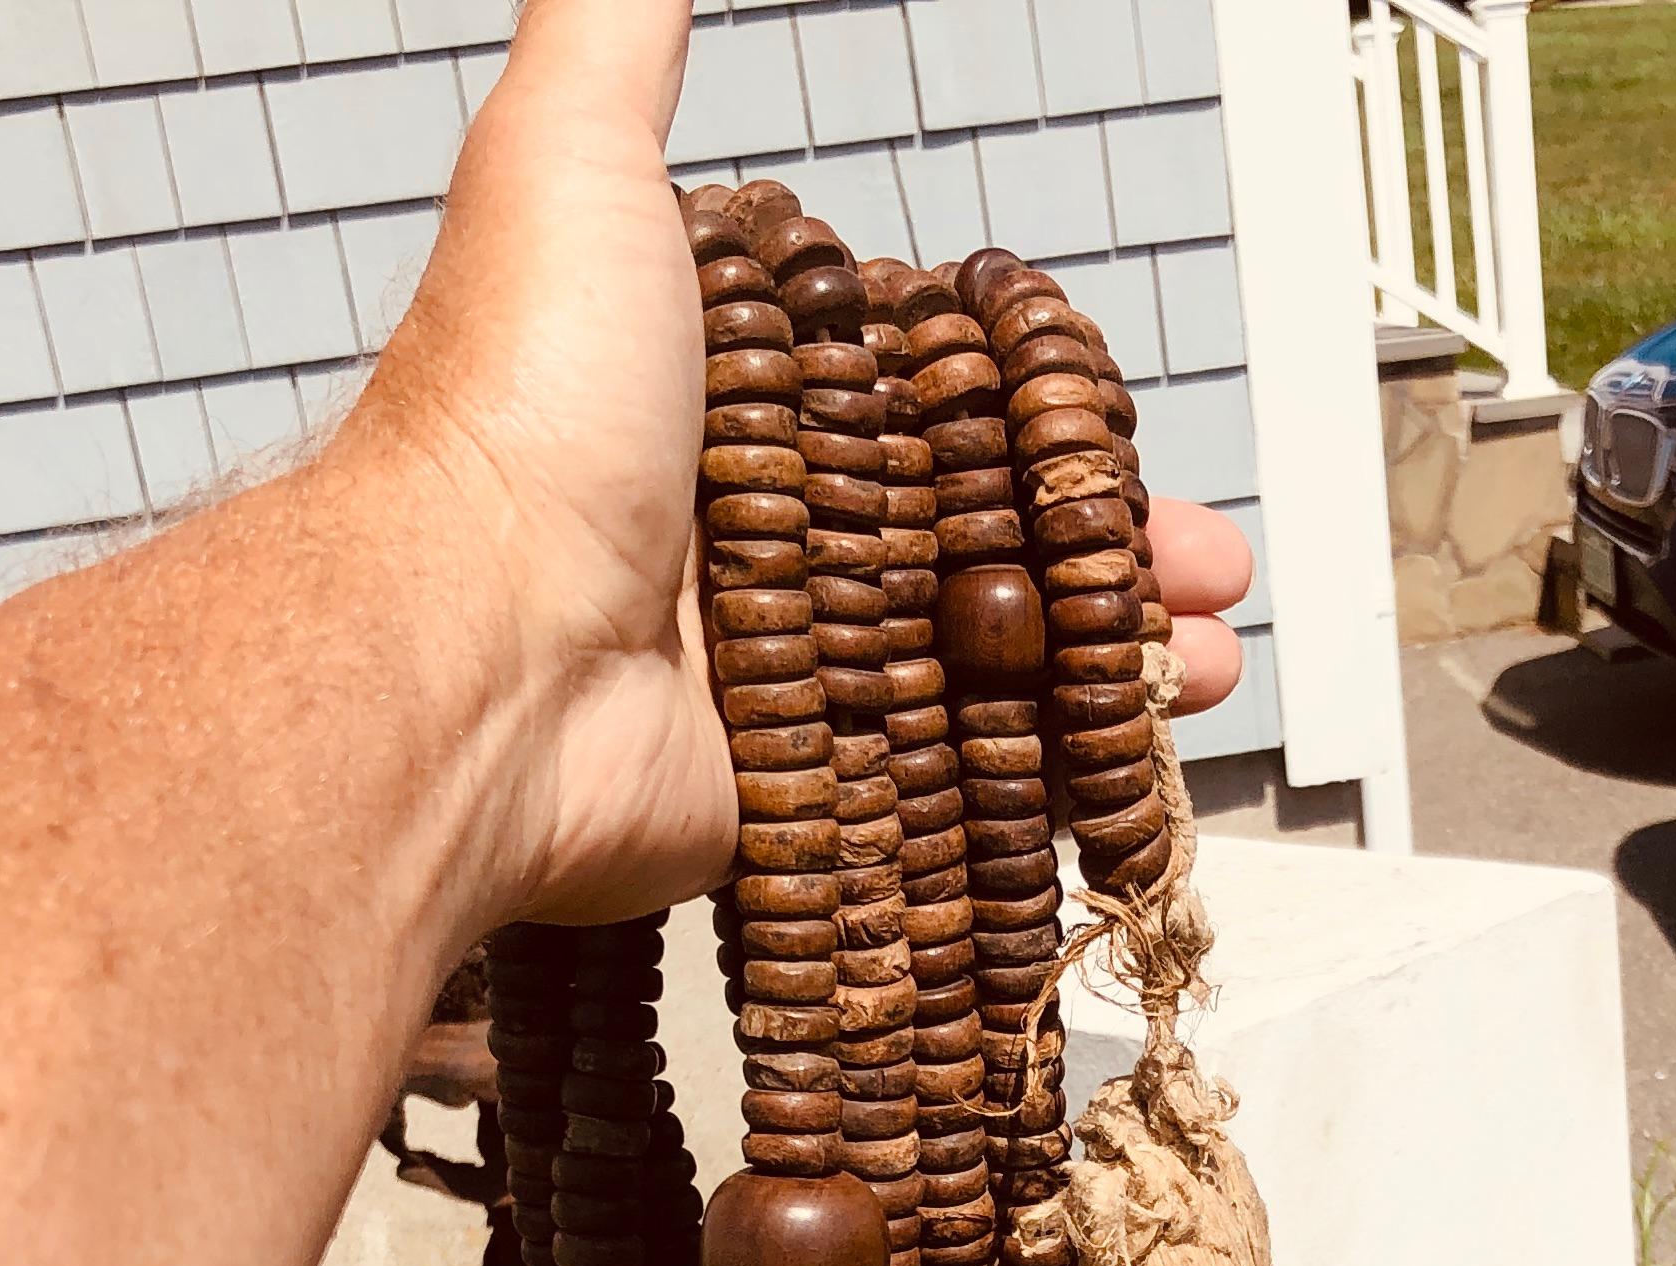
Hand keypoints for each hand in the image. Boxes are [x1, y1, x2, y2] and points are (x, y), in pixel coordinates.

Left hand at [339, 0, 1250, 927]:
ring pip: (978, 656)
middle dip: (1105, 545)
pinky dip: (1044, 768)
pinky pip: (941, 777)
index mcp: (727, 395)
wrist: (471, 656)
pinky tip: (1129, 748)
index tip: (1124, 432)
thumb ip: (618, 36)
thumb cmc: (517, 412)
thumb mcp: (568, 161)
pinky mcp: (791, 781)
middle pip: (972, 530)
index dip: (1035, 412)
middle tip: (1204, 563)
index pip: (922, 396)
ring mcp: (776, 665)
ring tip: (1198, 656)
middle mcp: (755, 529)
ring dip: (1102, 656)